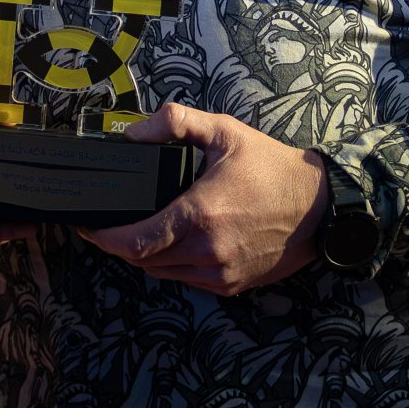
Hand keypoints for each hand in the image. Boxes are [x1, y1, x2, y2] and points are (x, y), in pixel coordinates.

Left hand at [80, 104, 327, 295]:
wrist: (321, 207)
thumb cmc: (273, 168)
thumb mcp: (225, 132)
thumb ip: (176, 122)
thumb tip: (134, 132)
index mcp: (199, 215)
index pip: (135, 242)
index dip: (103, 238)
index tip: (87, 227)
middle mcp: (207, 251)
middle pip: (143, 261)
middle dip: (119, 245)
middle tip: (106, 226)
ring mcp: (221, 273)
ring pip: (163, 274)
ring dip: (145, 257)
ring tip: (137, 233)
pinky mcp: (233, 285)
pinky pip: (188, 280)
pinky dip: (173, 266)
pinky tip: (173, 244)